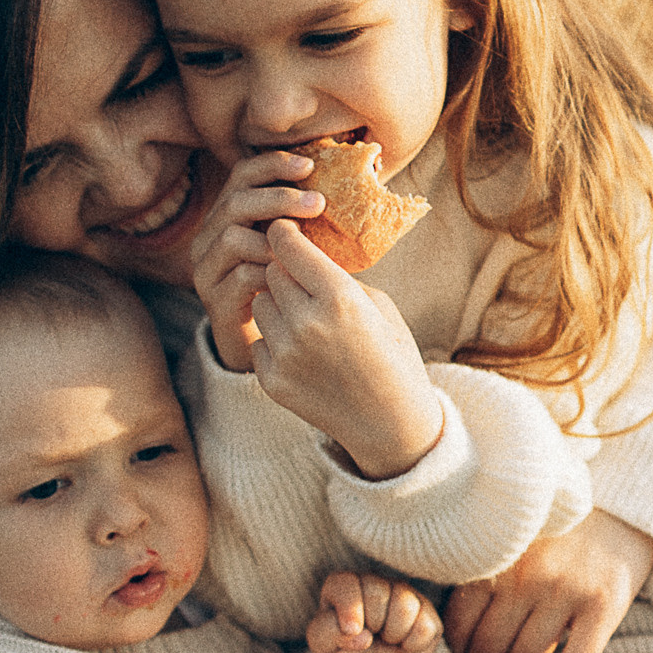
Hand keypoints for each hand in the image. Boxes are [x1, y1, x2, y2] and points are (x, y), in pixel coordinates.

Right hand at [191, 150, 324, 371]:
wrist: (272, 341)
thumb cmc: (292, 284)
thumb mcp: (296, 243)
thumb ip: (305, 214)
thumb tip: (345, 180)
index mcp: (228, 214)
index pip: (242, 174)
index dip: (273, 164)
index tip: (311, 165)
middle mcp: (209, 236)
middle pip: (236, 202)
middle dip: (280, 198)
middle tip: (319, 203)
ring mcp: (207, 269)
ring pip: (232, 237)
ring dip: (275, 238)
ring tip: (307, 246)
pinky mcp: (214, 299)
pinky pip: (240, 276)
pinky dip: (270, 273)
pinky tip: (295, 276)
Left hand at [245, 220, 442, 478]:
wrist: (390, 423)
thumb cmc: (392, 355)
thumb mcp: (378, 305)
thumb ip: (337, 277)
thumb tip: (303, 251)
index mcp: (340, 298)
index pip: (288, 246)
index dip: (284, 233)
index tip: (284, 229)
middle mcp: (306, 323)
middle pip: (272, 272)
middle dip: (286, 271)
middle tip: (305, 283)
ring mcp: (285, 354)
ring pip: (261, 304)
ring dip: (277, 305)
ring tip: (308, 322)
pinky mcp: (271, 379)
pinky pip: (260, 340)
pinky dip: (276, 341)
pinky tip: (304, 354)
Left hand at [308, 572, 441, 652]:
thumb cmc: (344, 652)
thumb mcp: (323, 645)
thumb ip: (327, 632)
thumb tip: (362, 636)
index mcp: (343, 585)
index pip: (346, 582)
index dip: (350, 608)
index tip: (351, 631)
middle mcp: (374, 582)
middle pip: (377, 594)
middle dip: (372, 624)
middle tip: (369, 636)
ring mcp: (403, 593)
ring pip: (405, 606)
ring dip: (393, 634)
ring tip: (386, 639)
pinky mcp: (426, 610)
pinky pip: (426, 626)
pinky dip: (413, 644)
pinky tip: (403, 644)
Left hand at [445, 507, 652, 652]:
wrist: (622, 512)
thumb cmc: (559, 535)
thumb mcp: (516, 545)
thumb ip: (490, 577)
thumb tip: (462, 635)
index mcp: (499, 560)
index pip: (461, 620)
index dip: (457, 651)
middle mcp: (528, 576)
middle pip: (489, 645)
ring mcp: (566, 591)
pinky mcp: (603, 606)